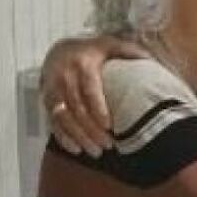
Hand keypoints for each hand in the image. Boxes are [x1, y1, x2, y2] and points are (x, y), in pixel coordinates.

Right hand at [40, 35, 147, 155]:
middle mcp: (65, 76)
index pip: (89, 89)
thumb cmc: (90, 51)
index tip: (109, 126)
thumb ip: (128, 51)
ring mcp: (53, 89)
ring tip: (96, 152)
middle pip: (77, 108)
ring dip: (79, 137)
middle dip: (91, 129)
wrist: (58, 49)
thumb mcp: (108, 44)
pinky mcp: (46, 101)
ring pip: (63, 118)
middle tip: (108, 145)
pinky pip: (52, 122)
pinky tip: (76, 150)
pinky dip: (63, 137)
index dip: (97, 109)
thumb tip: (151, 60)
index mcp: (83, 63)